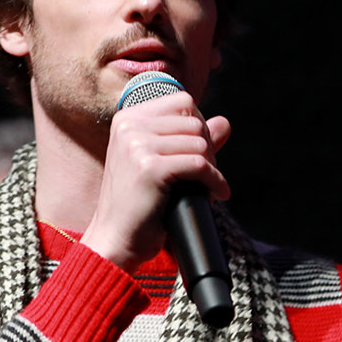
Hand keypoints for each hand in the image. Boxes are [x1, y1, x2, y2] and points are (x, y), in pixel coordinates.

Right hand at [81, 90, 230, 271]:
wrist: (116, 239)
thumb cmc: (139, 204)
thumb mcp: (160, 163)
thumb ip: (189, 140)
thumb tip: (224, 123)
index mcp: (127, 119)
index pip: (183, 102)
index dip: (200, 126)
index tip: (202, 153)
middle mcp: (129, 126)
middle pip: (194, 122)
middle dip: (209, 150)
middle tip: (207, 177)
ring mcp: (137, 145)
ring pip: (200, 143)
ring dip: (212, 168)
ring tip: (207, 188)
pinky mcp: (150, 168)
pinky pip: (200, 165)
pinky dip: (215, 181)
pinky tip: (216, 195)